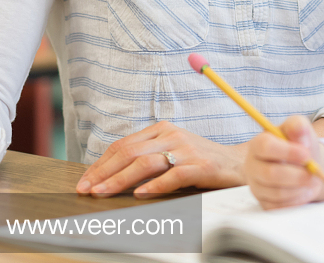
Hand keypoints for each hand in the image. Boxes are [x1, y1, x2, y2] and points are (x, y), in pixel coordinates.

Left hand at [77, 121, 244, 196]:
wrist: (238, 163)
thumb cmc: (201, 161)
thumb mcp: (172, 152)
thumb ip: (148, 157)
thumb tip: (111, 175)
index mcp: (162, 129)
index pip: (123, 145)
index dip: (100, 163)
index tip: (85, 180)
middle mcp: (172, 135)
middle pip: (130, 152)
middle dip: (103, 172)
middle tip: (86, 189)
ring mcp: (186, 150)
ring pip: (146, 163)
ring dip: (120, 180)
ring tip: (103, 193)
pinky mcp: (200, 166)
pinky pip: (173, 175)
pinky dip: (154, 186)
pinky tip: (140, 194)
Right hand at [244, 115, 323, 208]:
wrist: (305, 166)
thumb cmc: (300, 145)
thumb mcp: (301, 130)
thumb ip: (298, 126)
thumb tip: (299, 130)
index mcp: (258, 144)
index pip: (265, 147)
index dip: (287, 152)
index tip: (306, 155)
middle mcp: (252, 166)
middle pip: (270, 174)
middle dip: (296, 175)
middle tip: (314, 175)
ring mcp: (256, 187)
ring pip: (277, 193)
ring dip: (300, 188)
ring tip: (312, 181)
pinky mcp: (264, 203)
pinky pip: (280, 207)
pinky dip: (297, 200)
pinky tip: (304, 191)